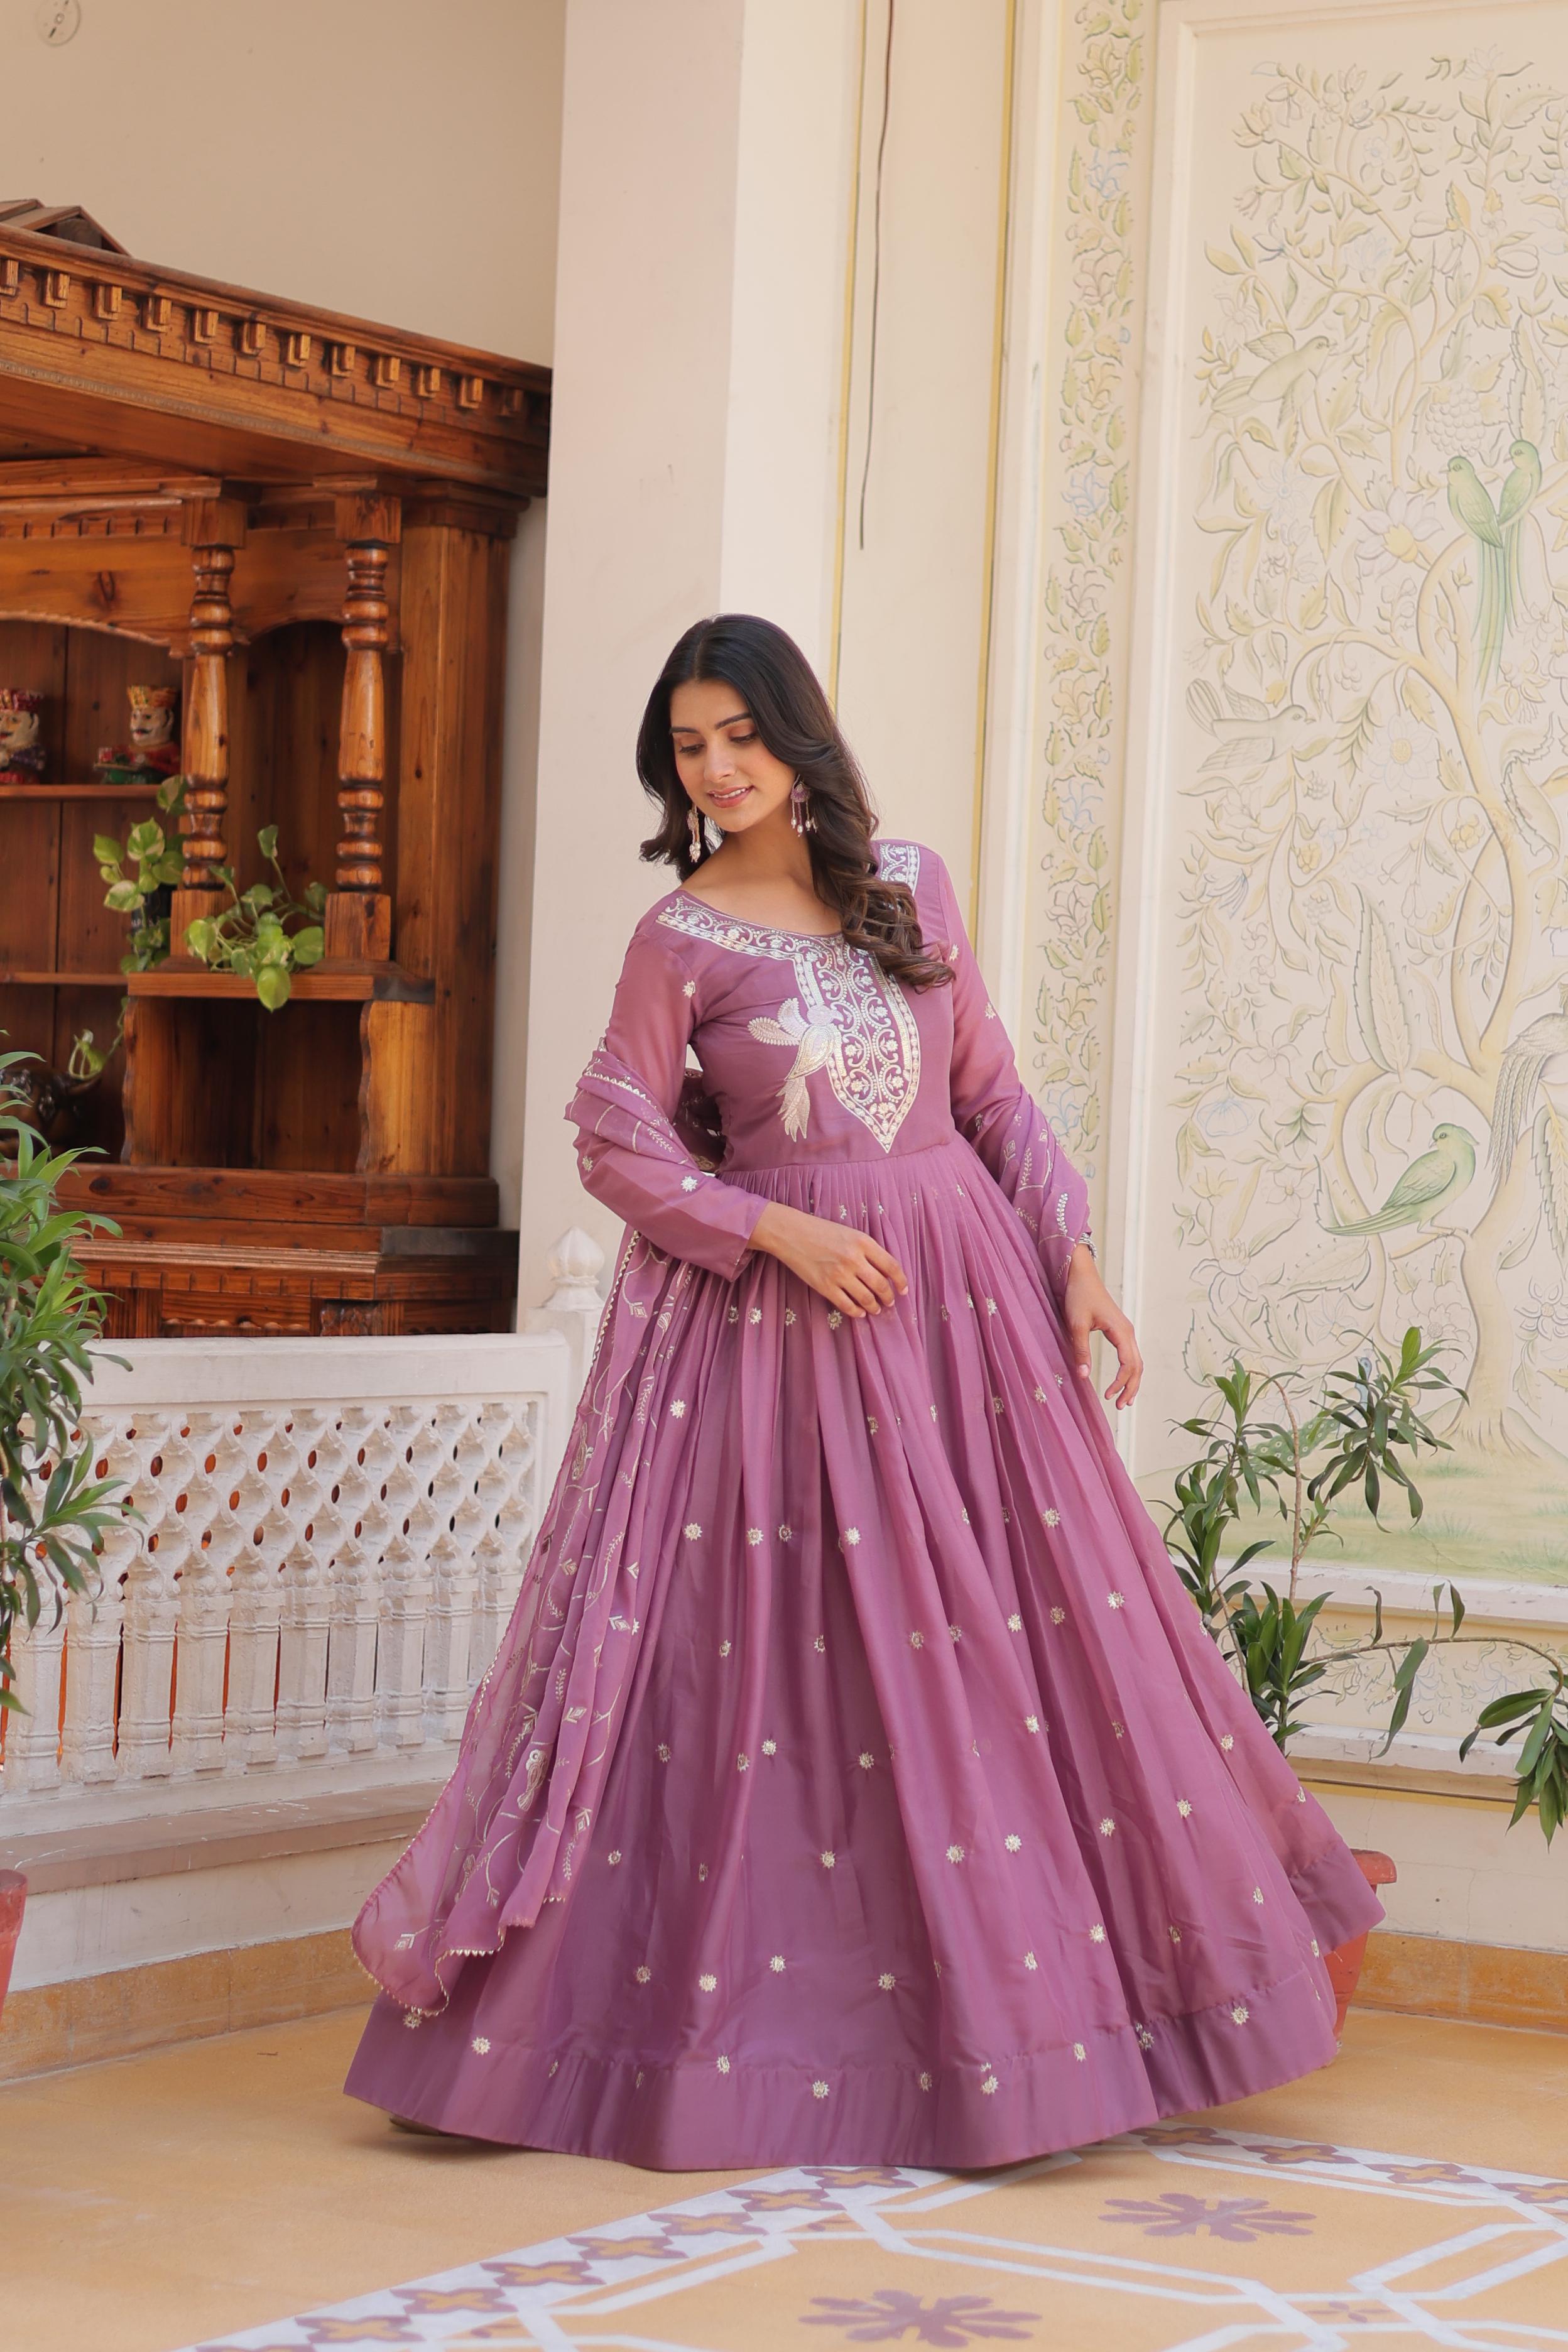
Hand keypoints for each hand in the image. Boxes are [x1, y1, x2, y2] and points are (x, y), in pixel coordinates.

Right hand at [750, 1202, 908, 1316]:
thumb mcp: (851, 1233)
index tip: (904, 1290)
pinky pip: (847, 1305)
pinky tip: (860, 1312)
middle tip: (889, 1302)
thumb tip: (885, 1272)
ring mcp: (839, 1274)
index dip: (901, 1281)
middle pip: (881, 1285)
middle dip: (888, 1297)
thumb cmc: (822, 1231)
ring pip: (866, 1298)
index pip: (892, 1266)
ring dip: (874, 1307)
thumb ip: (868, 1250)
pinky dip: (857, 1312)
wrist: (792, 1233)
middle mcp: (854, 1259)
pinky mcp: (825, 1286)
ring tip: (875, 1309)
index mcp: (863, 1242)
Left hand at [1063, 1243, 1142, 1408]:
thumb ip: (1081, 1350)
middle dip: (1131, 1388)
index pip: (1128, 1365)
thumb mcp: (1076, 1324)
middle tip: (1120, 1406)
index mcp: (1121, 1331)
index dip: (1120, 1383)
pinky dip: (1129, 1371)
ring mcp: (1126, 1331)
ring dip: (1132, 1381)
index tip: (1108, 1396)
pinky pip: (1130, 1355)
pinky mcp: (1119, 1330)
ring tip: (1123, 1400)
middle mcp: (1128, 1332)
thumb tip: (1084, 1376)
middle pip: (1138, 1366)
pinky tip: (1121, 1380)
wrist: (1082, 1275)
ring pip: (1136, 1361)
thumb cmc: (1079, 1296)